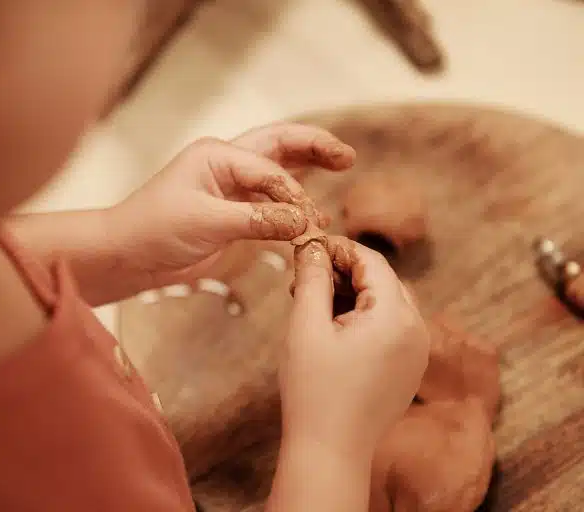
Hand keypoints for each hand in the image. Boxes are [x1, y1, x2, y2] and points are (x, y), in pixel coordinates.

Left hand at [107, 123, 354, 286]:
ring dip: (308, 173)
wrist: (128, 255)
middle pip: (279, 147)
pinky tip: (312, 217)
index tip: (306, 220)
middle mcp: (227, 165)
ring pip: (278, 173)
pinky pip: (270, 206)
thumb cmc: (155, 229)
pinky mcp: (232, 216)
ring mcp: (231, 190)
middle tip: (347, 155)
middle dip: (314, 147)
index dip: (292, 192)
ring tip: (341, 168)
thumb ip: (257, 221)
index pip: (269, 167)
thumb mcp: (206, 222)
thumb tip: (303, 222)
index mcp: (217, 155)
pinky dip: (292, 209)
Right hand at [282, 236, 428, 457]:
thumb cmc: (314, 390)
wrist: (330, 450)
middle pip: (383, 280)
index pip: (372, 262)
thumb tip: (311, 246)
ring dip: (354, 293)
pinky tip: (333, 325)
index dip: (338, 248)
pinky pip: (391, 327)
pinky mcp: (410, 369)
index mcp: (396, 317)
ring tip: (314, 300)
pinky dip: (365, 316)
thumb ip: (311, 279)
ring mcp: (418, 352)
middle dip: (345, 270)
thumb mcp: (306, 326)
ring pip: (387, 303)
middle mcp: (417, 331)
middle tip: (305, 275)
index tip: (308, 246)